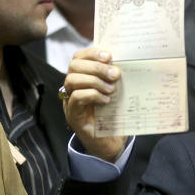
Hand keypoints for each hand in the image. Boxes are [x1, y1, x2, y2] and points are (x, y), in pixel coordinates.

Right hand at [61, 47, 126, 161]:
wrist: (110, 142)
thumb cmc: (114, 114)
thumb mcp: (116, 92)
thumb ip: (114, 78)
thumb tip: (123, 63)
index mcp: (83, 77)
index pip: (79, 57)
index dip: (92, 53)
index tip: (109, 56)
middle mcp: (73, 87)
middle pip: (74, 66)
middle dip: (96, 67)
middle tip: (115, 75)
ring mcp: (70, 100)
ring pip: (72, 80)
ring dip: (94, 81)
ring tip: (111, 89)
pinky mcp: (73, 114)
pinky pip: (76, 98)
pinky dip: (92, 95)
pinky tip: (106, 100)